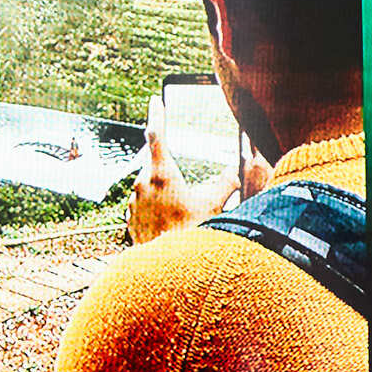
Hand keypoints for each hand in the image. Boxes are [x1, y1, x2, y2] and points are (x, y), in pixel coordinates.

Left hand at [127, 93, 270, 244]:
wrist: (167, 270)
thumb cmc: (190, 234)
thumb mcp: (215, 203)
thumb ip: (229, 181)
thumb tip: (242, 167)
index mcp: (161, 174)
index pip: (156, 135)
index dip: (157, 115)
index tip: (156, 101)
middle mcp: (141, 184)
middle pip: (156, 166)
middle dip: (171, 172)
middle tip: (188, 191)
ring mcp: (133, 203)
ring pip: (149, 188)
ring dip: (164, 194)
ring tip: (182, 215)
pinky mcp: (129, 219)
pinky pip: (143, 207)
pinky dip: (156, 211)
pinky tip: (170, 224)